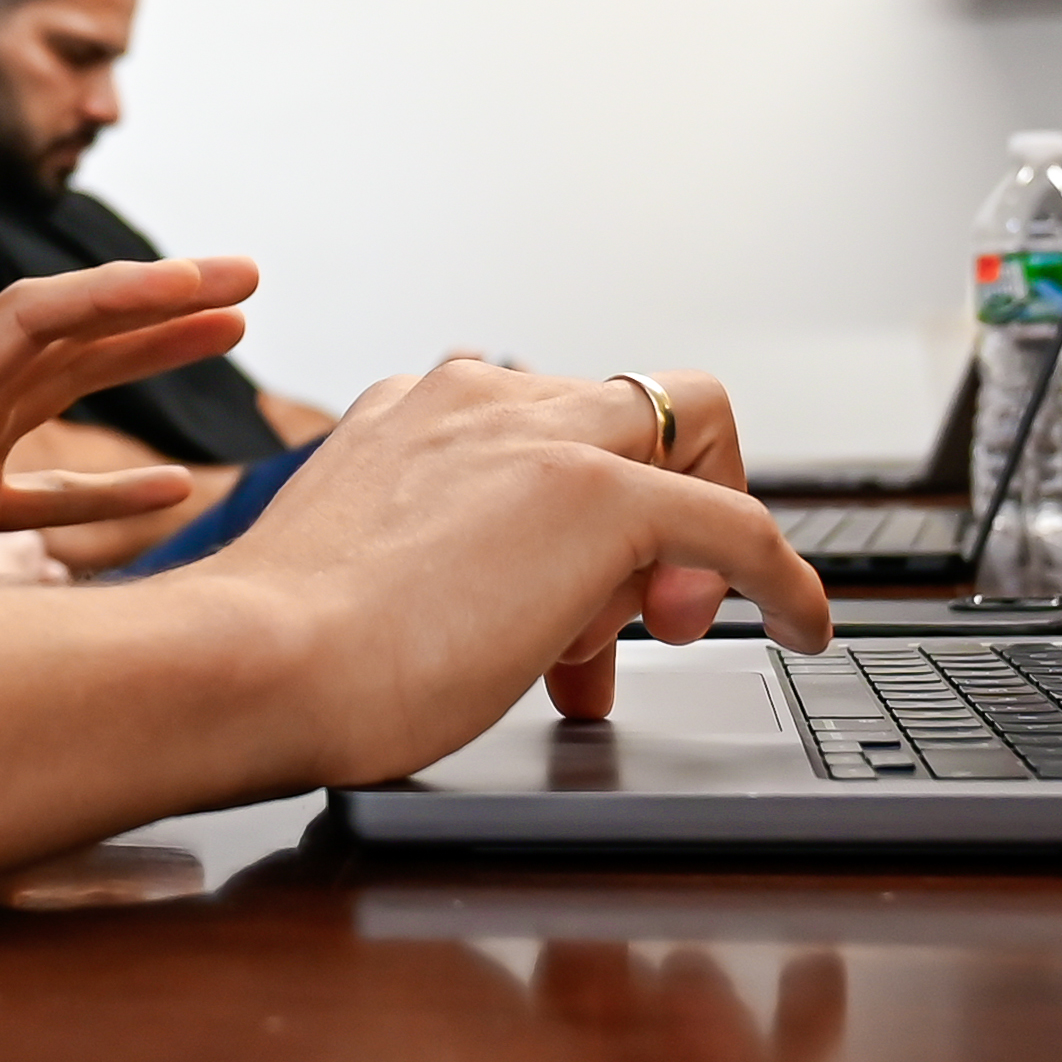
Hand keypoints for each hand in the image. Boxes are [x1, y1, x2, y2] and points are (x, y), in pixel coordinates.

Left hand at [0, 255, 262, 570]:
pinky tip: (175, 492)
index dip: (120, 294)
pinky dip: (113, 494)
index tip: (204, 282)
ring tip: (232, 335)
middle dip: (156, 304)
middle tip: (249, 280)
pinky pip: (48, 496)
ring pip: (70, 393)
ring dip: (146, 364)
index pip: (33, 320)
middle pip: (69, 334)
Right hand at [188, 357, 831, 785]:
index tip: (576, 588)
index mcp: (416, 411)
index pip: (545, 420)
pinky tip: (802, 626)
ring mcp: (544, 440)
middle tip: (635, 619)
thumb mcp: (363, 569)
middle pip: (627, 415)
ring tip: (660, 637)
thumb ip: (427, 554)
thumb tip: (492, 605)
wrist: (259, 661)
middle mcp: (482, 400)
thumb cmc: (284, 653)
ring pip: (687, 440)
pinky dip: (786, 578)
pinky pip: (741, 523)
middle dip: (645, 520)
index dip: (585, 501)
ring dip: (686, 543)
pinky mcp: (602, 499)